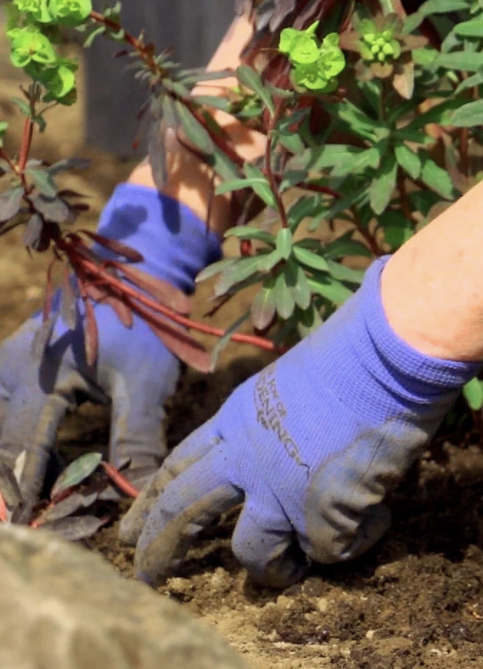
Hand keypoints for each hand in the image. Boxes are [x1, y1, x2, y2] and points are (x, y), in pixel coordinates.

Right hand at [0, 184, 220, 504]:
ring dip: (8, 463)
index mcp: (40, 376)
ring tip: (25, 498)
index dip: (30, 491)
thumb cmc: (143, 330)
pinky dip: (10, 440)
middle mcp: (9, 370)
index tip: (34, 525)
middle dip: (12, 485)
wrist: (135, 281)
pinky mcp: (9, 363)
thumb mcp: (145, 383)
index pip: (23, 449)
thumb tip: (137, 497)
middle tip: (28, 519)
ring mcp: (3, 364)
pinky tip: (32, 463)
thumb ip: (138, 438)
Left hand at [120, 257, 479, 587]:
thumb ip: (279, 420)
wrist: (387, 353)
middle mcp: (247, 456)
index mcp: (238, 417)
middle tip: (151, 577)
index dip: (153, 500)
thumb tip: (295, 449)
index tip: (131, 527)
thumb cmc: (353, 352)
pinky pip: (330, 552)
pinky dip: (354, 542)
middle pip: (184, 510)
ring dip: (272, 571)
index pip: (179, 465)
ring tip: (292, 569)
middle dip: (160, 548)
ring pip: (251, 553)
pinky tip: (377, 517)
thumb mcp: (294, 380)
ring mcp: (280, 488)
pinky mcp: (322, 514)